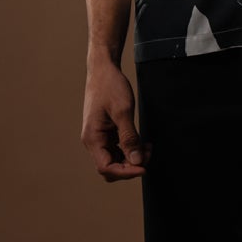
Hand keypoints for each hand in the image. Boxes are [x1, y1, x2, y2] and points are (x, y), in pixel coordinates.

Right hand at [81, 61, 151, 181]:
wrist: (103, 69)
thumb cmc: (110, 86)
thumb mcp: (123, 112)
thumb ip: (130, 138)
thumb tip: (137, 161)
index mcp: (93, 138)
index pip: (106, 168)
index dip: (126, 172)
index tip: (144, 167)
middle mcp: (93, 140)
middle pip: (111, 167)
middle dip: (130, 166)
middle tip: (148, 154)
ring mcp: (99, 137)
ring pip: (115, 160)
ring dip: (132, 158)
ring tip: (148, 147)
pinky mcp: (106, 132)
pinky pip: (117, 149)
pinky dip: (130, 149)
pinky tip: (143, 143)